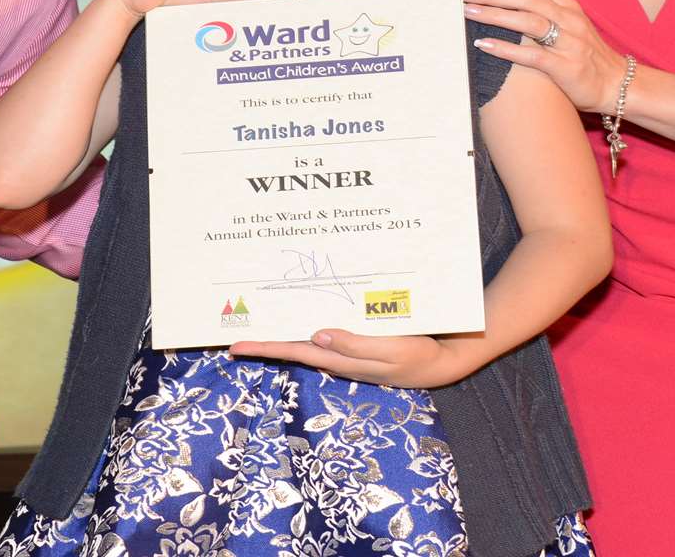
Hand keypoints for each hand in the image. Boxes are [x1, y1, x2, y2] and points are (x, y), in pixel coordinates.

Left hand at [230, 329, 466, 388]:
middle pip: (291, 346)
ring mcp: (344, 351)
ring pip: (305, 338)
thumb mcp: (390, 351)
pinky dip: (307, 322)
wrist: (439, 363)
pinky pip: (324, 331)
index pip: (293, 352)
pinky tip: (301, 310)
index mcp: (339, 359)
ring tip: (260, 315)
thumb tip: (315, 337)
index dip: (264, 348)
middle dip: (265, 338)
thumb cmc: (416, 357)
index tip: (235, 346)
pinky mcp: (355, 342)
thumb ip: (354, 346)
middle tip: (234, 327)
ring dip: (283, 329)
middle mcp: (335, 356)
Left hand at [462, 0, 627, 114]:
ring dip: (495, 14)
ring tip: (467, 11)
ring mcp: (569, 43)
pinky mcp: (566, 68)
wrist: (619, 85)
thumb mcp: (568, 24)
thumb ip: (543, 9)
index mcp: (568, 4)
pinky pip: (533, 56)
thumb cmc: (585, 55)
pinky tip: (482, 44)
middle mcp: (569, 18)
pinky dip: (506, 49)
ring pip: (528, 21)